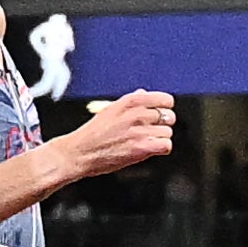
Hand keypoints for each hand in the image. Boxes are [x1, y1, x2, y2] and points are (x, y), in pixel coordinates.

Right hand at [58, 89, 174, 180]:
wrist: (79, 153)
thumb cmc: (92, 134)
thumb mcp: (109, 110)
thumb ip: (130, 102)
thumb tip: (144, 93)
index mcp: (130, 102)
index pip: (166, 100)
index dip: (165, 108)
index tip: (160, 115)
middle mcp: (136, 114)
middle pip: (169, 117)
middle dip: (162, 125)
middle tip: (150, 132)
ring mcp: (139, 131)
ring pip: (168, 133)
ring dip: (159, 139)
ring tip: (144, 142)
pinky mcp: (141, 147)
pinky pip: (166, 145)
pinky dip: (160, 149)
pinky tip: (149, 150)